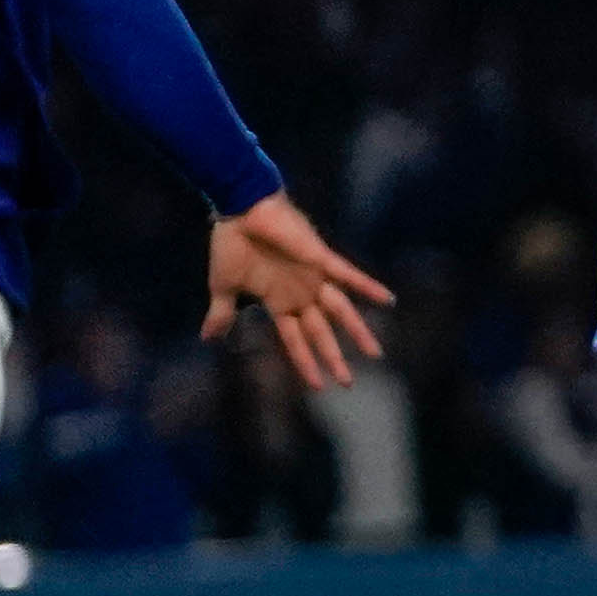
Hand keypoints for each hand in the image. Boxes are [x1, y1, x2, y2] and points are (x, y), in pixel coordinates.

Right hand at [203, 192, 393, 394]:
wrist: (237, 209)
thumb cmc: (230, 244)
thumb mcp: (223, 287)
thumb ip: (221, 313)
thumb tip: (207, 338)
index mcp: (278, 302)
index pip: (296, 340)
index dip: (306, 362)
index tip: (318, 386)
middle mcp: (300, 293)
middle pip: (321, 332)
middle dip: (334, 357)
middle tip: (349, 383)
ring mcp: (312, 277)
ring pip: (341, 310)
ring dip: (357, 331)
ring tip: (375, 354)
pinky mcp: (318, 257)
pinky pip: (348, 273)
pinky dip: (367, 286)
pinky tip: (388, 299)